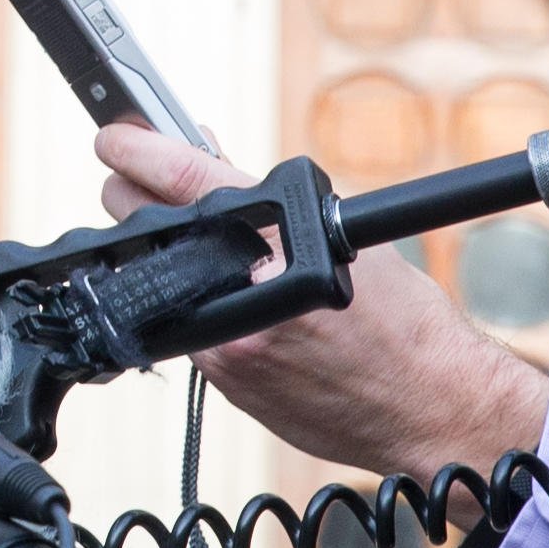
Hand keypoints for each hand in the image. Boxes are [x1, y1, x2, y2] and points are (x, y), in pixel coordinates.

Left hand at [97, 124, 548, 479]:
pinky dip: (192, 303)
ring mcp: (226, 347)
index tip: (114, 137)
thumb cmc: (406, 323)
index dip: (138, 149)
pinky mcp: (222, 384)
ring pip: (157, 281)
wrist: (434, 410)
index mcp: (282, 246)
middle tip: (136, 183)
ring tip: (191, 242)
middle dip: (134, 200)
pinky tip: (223, 296)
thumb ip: (269, 201)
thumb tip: (203, 151)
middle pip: (146, 229)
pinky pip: (184, 327)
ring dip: (164, 257)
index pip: (185, 179)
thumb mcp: (344, 235)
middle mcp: (244, 297)